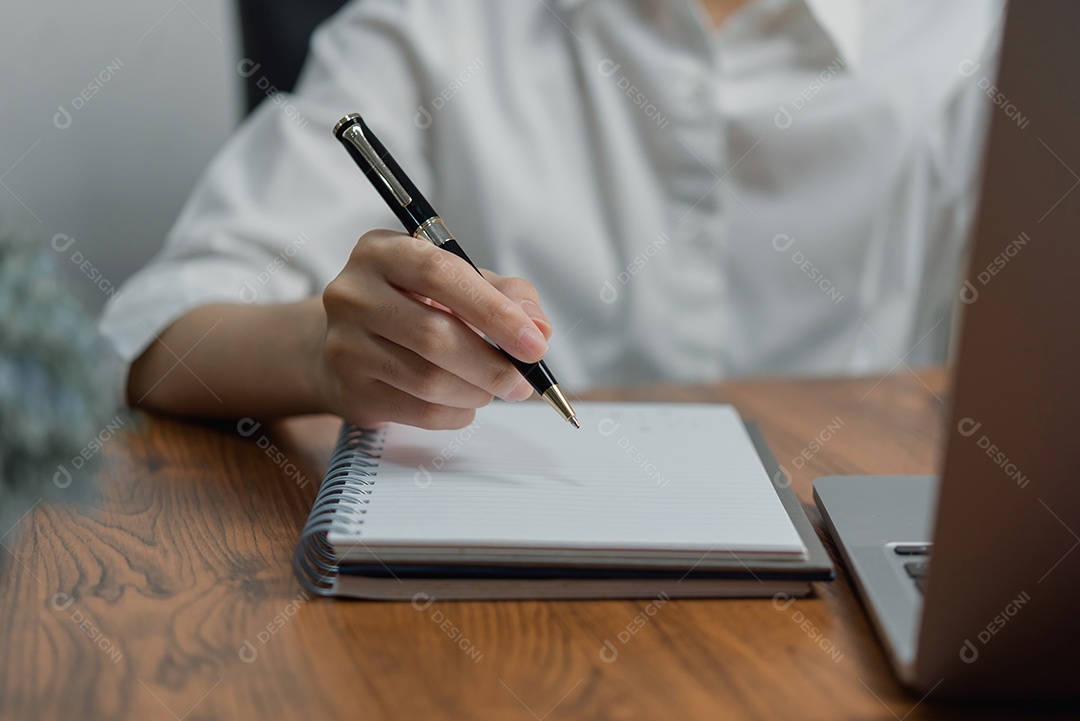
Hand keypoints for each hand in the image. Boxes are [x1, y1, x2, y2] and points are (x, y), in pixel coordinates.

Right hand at [316, 230, 553, 429]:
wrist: (345, 344)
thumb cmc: (413, 305)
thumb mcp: (458, 283)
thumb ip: (506, 295)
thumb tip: (539, 329)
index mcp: (382, 252)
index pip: (440, 275)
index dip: (493, 312)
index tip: (533, 344)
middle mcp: (353, 294)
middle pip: (434, 336)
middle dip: (492, 365)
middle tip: (523, 381)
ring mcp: (344, 344)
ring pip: (428, 380)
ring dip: (476, 391)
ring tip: (494, 389)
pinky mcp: (349, 389)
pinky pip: (418, 411)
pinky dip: (456, 413)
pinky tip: (465, 403)